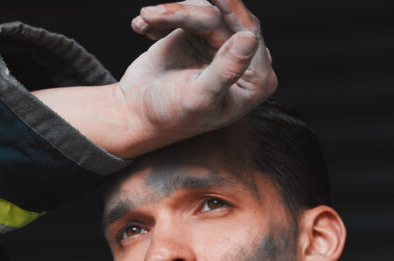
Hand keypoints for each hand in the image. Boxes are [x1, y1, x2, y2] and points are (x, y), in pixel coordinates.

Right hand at [117, 0, 276, 154]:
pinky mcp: (198, 34)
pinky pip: (185, 11)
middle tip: (154, 14)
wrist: (138, 115)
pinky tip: (142, 29)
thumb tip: (249, 39)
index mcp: (255, 80)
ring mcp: (219, 44)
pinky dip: (162, 19)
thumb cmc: (170, 115)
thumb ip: (225, 71)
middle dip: (186, 15)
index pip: (248, 34)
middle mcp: (242, 59)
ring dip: (170, 15)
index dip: (233, 10)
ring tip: (144, 23)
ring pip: (201, 11)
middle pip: (220, 19)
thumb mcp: (199, 98)